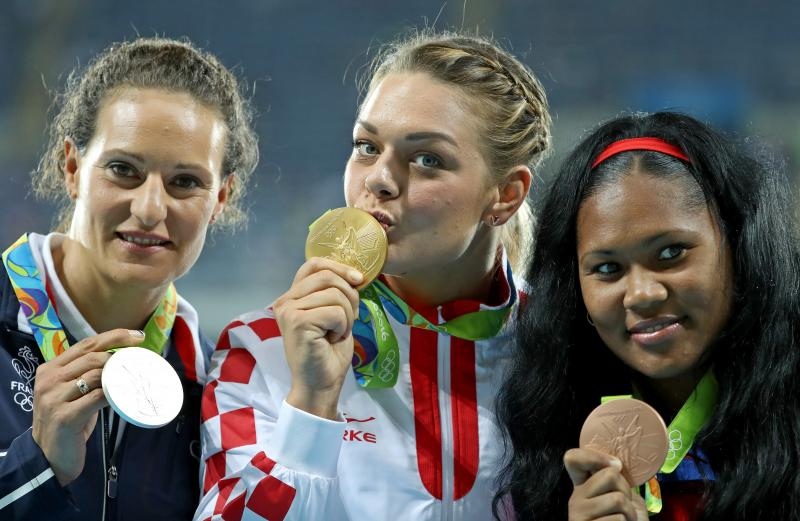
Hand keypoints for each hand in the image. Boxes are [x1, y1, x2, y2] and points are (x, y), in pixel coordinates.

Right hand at [31, 329, 145, 485]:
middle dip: (120, 355)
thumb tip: (122, 359)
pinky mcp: (64, 416)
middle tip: (140, 361)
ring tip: (135, 378)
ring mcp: (54, 398)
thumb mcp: (73, 392)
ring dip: (119, 375)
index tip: (138, 336)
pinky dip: (115, 394)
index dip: (113, 336)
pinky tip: (126, 395)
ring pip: (95, 375)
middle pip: (92, 356)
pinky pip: (97, 397)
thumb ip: (88, 374)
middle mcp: (48, 380)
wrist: (49, 457)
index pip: (85, 344)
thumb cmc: (68, 421)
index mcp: (49, 369)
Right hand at [273, 257, 362, 419]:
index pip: (314, 264)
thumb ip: (336, 292)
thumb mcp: (335, 314)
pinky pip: (336, 312)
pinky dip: (343, 327)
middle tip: (347, 321)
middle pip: (328, 277)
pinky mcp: (297, 322)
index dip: (339, 266)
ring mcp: (288, 311)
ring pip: (335, 294)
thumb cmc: (328, 353)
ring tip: (336, 333)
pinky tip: (332, 340)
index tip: (358, 280)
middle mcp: (285, 300)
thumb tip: (356, 275)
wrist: (320, 385)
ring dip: (347, 316)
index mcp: (292, 296)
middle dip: (349, 296)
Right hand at [564, 448, 647, 520]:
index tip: (616, 466)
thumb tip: (615, 465)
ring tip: (625, 520)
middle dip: (627, 489)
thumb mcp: (621, 495)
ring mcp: (578, 515)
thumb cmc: (625, 520)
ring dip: (631, 511)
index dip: (596, 456)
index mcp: (582, 486)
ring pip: (617, 498)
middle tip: (625, 505)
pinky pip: (618, 519)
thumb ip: (614, 480)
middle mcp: (575, 498)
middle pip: (609, 474)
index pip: (573, 458)